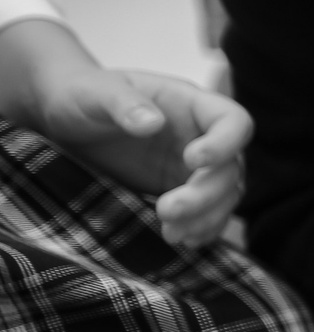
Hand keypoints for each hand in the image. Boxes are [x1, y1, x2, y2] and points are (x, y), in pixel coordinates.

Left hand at [0, 19, 252, 247]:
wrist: (63, 120)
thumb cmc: (82, 95)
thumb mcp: (97, 92)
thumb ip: (124, 103)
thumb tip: (152, 123)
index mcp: (192, 105)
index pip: (234, 122)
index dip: (225, 144)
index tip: (192, 159)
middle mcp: (201, 137)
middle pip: (231, 169)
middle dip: (207, 194)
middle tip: (166, 209)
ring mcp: (190, 168)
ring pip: (224, 196)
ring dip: (205, 217)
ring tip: (171, 233)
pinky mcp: (176, 192)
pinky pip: (205, 214)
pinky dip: (200, 229)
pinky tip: (178, 239)